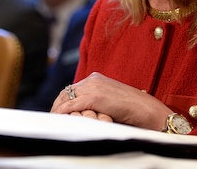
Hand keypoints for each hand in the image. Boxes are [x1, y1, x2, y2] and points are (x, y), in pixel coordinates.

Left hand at [51, 72, 171, 130]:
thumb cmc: (131, 107)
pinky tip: (59, 119)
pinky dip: (63, 112)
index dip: (63, 99)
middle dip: (58, 104)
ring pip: (67, 98)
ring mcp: (93, 87)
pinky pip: (72, 106)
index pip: (73, 88)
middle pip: (66, 91)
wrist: (145, 108)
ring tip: (53, 119)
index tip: (58, 109)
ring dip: (58, 109)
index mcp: (96, 78)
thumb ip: (97, 98)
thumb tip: (85, 107)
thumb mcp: (110, 99)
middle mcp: (92, 80)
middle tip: (52, 115)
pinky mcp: (94, 97)